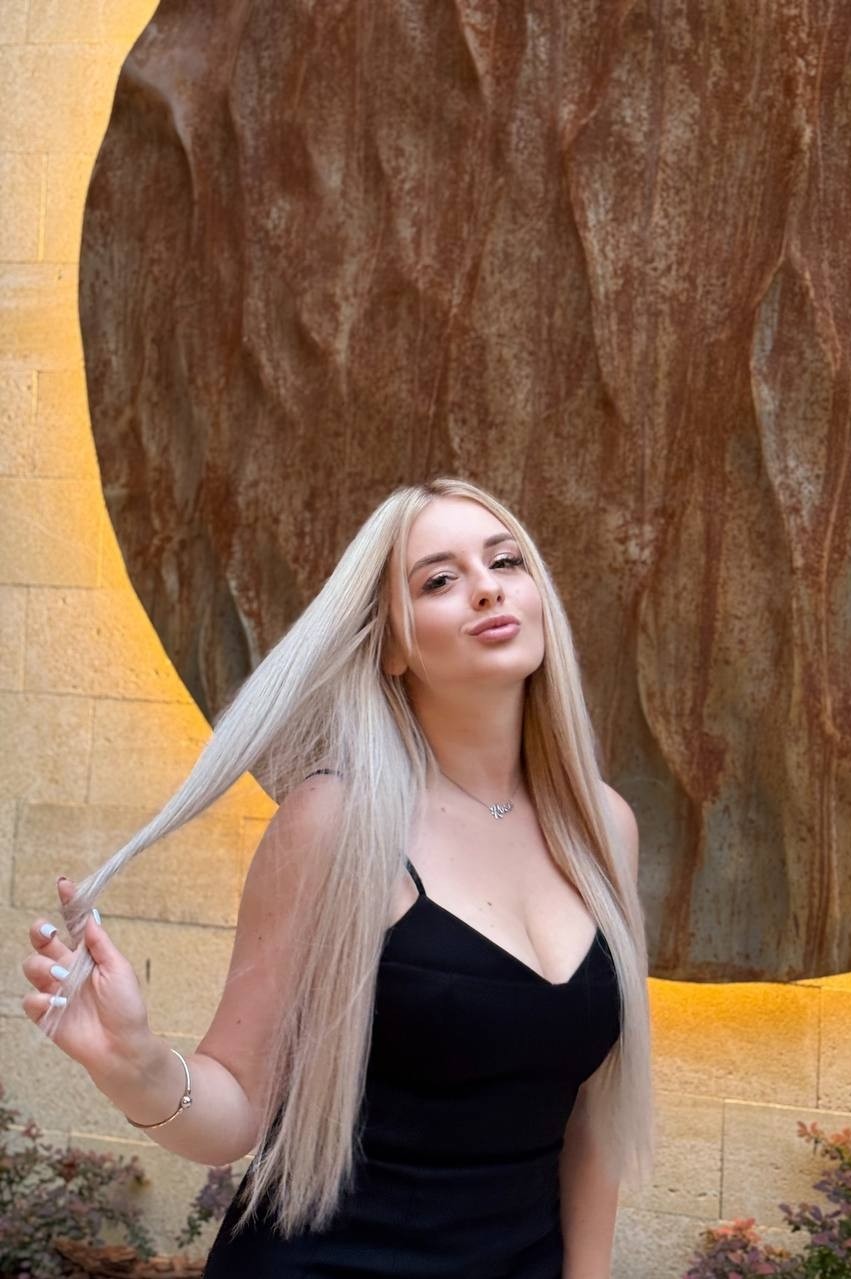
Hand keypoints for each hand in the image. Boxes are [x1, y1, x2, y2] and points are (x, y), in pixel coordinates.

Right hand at [21, 877, 153, 1078]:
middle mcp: (67, 968)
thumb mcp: (119, 969)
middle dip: (40, 931)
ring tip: (63, 979)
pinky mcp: (45, 1014)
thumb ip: (100, 944)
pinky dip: (40, 998)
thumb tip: (89, 916)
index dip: (67, 903)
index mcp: (87, 954)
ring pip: (31, 965)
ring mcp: (54, 990)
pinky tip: (57, 1003)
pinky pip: (29, 999)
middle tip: (50, 933)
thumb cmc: (126, 1007)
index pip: (73, 923)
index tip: (63, 884)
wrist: (123, 1046)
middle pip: (42, 941)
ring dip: (44, 968)